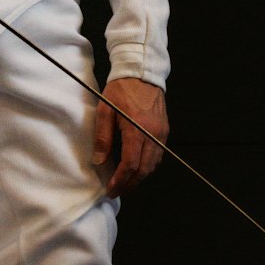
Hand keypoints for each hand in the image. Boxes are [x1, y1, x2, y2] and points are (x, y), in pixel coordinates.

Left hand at [92, 77, 168, 197]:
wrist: (142, 73)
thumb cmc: (121, 90)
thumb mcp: (105, 110)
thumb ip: (102, 137)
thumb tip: (99, 161)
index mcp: (136, 128)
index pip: (130, 163)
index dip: (120, 180)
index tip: (111, 189)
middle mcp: (153, 133)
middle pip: (144, 169)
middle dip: (130, 184)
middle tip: (116, 191)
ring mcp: (162, 133)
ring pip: (153, 165)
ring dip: (139, 177)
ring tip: (125, 182)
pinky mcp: (165, 131)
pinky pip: (158, 155)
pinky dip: (148, 166)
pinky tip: (136, 168)